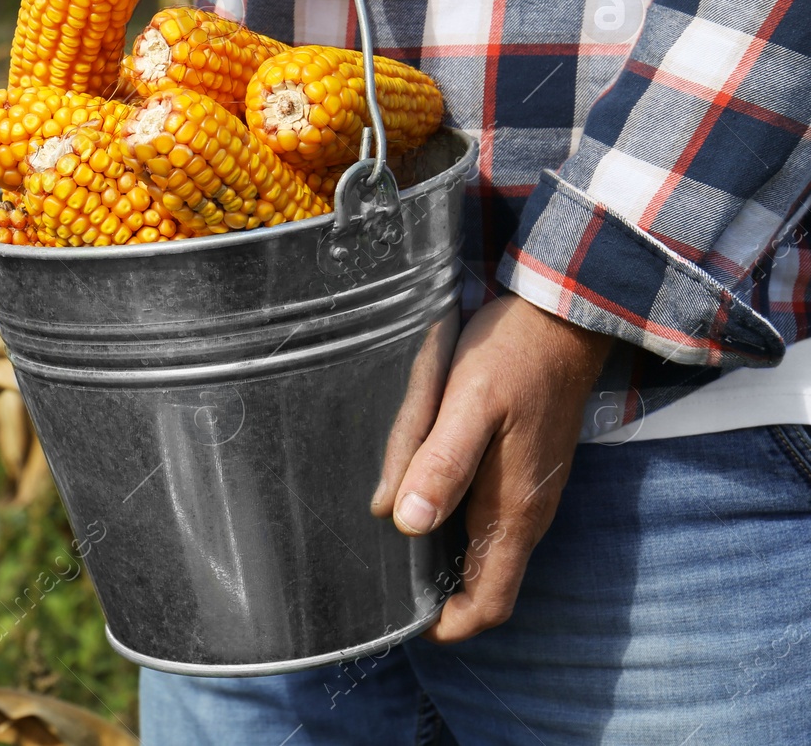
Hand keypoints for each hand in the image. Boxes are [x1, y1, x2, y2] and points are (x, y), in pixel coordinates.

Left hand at [371, 294, 612, 642]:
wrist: (561, 316)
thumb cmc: (513, 356)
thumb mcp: (468, 404)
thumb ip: (440, 463)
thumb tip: (404, 522)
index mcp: (514, 511)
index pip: (489, 602)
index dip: (450, 625)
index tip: (403, 624)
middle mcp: (526, 513)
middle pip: (483, 582)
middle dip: (437, 596)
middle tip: (380, 584)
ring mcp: (527, 492)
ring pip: (482, 550)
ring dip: (441, 560)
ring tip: (387, 547)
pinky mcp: (522, 469)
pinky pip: (486, 517)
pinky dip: (450, 526)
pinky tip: (415, 500)